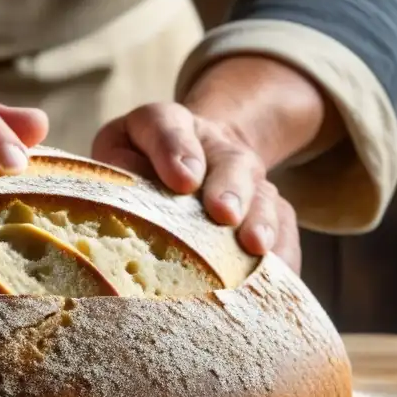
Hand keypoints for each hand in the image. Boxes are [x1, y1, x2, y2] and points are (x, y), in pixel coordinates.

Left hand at [90, 56, 344, 273]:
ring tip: (256, 246)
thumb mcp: (112, 161)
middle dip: (228, 186)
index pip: (166, 125)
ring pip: (262, 191)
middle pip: (228, 159)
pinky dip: (283, 249)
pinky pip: (284, 224)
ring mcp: (246, 175)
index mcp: (164, 124)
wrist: (180, 164)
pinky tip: (279, 272)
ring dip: (260, 219)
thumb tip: (119, 216)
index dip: (174, 149)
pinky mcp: (269, 206)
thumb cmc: (130, 170)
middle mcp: (212, 144)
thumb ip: (114, 177)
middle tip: (224, 213)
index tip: (181, 179)